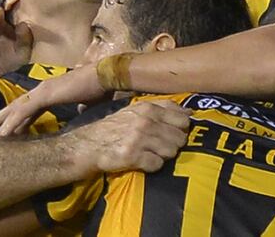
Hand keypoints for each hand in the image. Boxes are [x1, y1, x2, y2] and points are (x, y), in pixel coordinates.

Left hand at [0, 64, 106, 135]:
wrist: (106, 75)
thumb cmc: (100, 87)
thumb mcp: (89, 102)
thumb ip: (82, 107)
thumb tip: (81, 111)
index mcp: (52, 90)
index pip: (30, 106)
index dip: (19, 118)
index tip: (9, 129)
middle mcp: (44, 89)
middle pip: (16, 105)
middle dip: (1, 117)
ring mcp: (43, 90)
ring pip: (15, 109)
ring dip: (0, 121)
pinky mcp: (45, 95)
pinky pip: (23, 112)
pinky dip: (11, 123)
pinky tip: (1, 134)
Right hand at [68, 100, 190, 174]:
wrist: (85, 146)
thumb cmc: (112, 128)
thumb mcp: (134, 111)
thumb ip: (160, 110)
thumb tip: (188, 113)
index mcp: (148, 107)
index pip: (181, 116)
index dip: (181, 128)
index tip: (174, 133)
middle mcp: (145, 120)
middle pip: (180, 136)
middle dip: (174, 144)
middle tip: (161, 147)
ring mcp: (139, 138)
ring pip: (172, 151)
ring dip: (164, 156)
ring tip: (151, 154)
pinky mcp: (132, 156)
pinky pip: (157, 165)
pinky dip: (152, 166)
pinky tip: (142, 162)